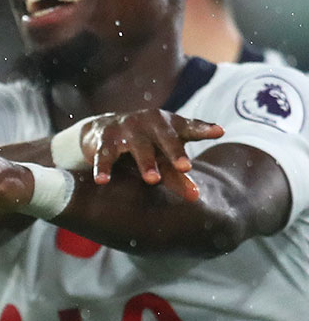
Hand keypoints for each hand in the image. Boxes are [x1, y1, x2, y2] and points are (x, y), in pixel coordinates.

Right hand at [80, 110, 221, 200]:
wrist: (101, 130)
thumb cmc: (144, 144)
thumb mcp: (162, 156)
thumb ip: (178, 174)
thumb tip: (196, 197)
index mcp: (169, 125)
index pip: (189, 127)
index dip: (203, 129)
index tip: (218, 132)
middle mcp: (149, 123)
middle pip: (165, 137)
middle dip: (175, 152)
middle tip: (185, 167)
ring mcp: (126, 129)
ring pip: (138, 146)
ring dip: (145, 162)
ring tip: (152, 179)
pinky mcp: (104, 140)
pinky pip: (105, 155)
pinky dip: (103, 168)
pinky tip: (103, 181)